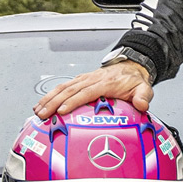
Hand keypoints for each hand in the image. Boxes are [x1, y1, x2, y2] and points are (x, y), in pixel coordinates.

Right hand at [35, 62, 152, 119]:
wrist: (131, 67)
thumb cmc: (134, 81)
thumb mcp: (144, 88)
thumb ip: (143, 96)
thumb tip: (142, 105)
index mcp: (106, 83)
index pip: (87, 92)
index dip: (73, 101)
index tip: (62, 111)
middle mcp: (92, 79)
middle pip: (70, 90)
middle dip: (54, 102)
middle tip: (43, 114)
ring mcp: (85, 79)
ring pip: (63, 88)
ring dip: (49, 99)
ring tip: (38, 111)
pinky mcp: (80, 81)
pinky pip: (63, 87)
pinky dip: (51, 95)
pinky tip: (42, 104)